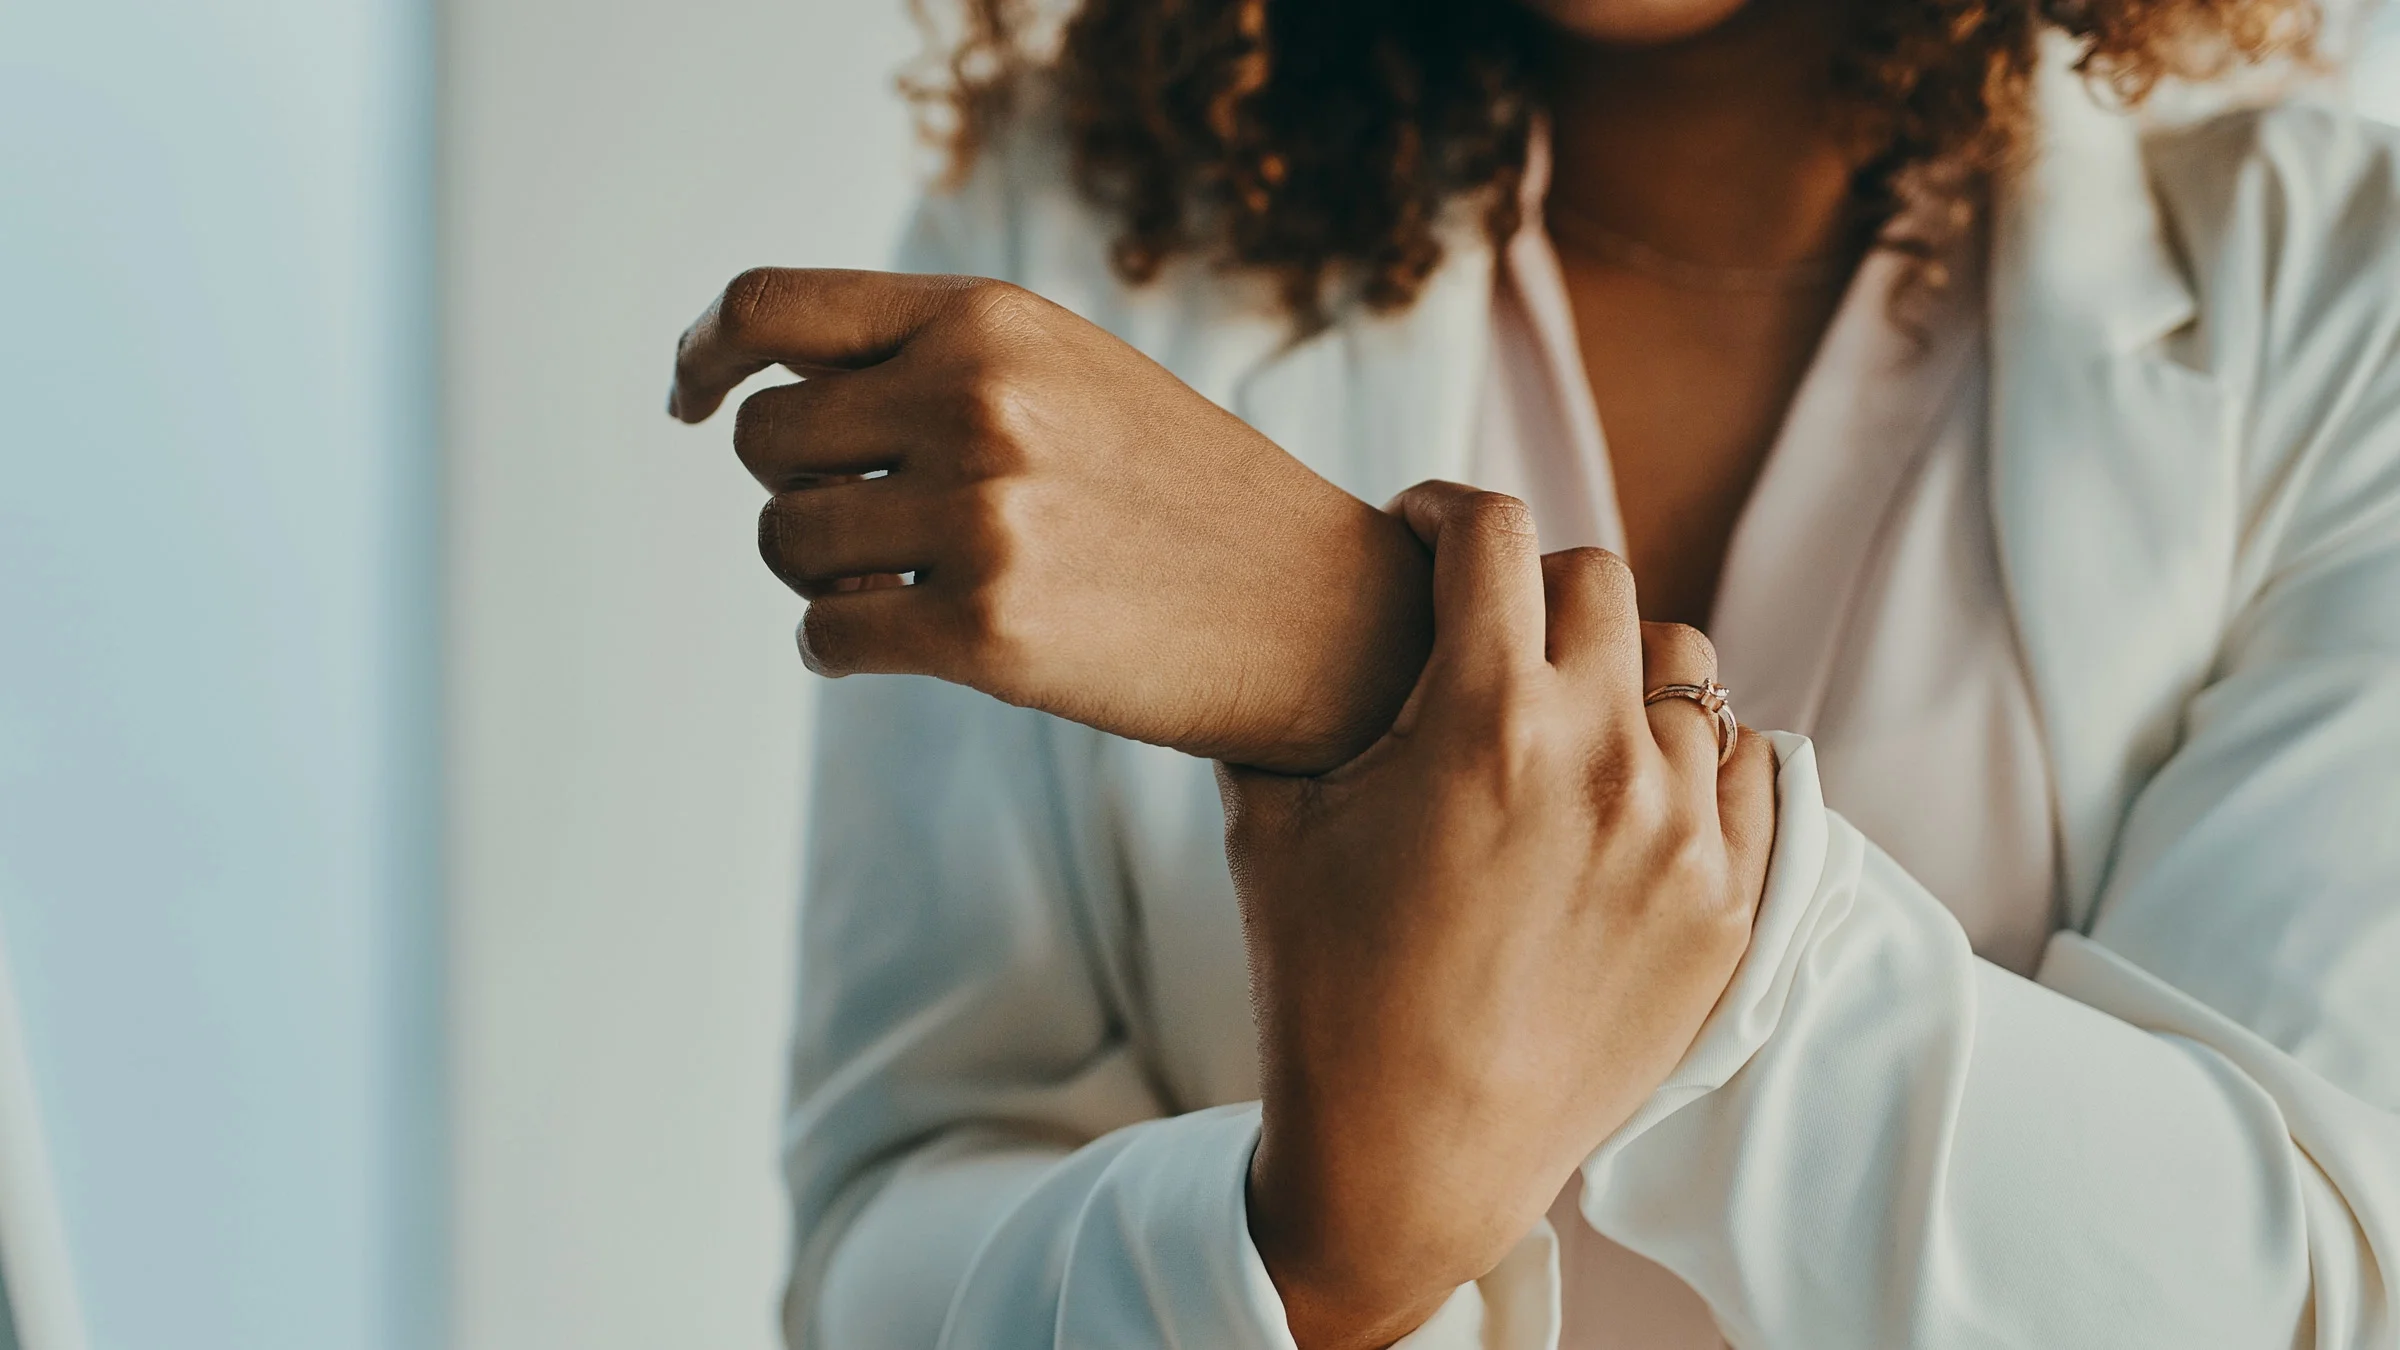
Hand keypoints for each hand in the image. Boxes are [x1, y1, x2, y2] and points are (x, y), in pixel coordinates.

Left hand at [668, 268, 1431, 771]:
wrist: (1321, 612)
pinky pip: (826, 636)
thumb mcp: (1068, 375)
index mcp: (989, 318)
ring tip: (909, 587)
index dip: (705, 355)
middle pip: (762, 442)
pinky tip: (909, 645)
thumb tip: (763, 393)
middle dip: (794, 491)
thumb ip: (932, 359)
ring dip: (821, 576)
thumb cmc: (1182, 497)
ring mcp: (982, 513)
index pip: (770, 308)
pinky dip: (842, 648)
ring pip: (782, 543)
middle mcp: (975, 398)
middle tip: (871, 528)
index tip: (692, 400)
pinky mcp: (987, 630)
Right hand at [1217, 483, 1776, 1349]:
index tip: (1423, 534)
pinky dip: (1695, 754)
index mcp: (1487, 720)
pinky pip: (1748, 767)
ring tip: (1566, 715)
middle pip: (1599, 579)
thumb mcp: (1272, 826)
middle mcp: (1606, 759)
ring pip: (1685, 669)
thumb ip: (1291, 704)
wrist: (1414, 1156)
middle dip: (1531, 585)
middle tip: (1488, 627)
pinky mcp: (1728, 904)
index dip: (1445, 511)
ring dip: (1618, 667)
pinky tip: (1634, 781)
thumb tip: (1295, 630)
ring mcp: (1683, 834)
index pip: (1495, 532)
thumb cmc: (1323, 992)